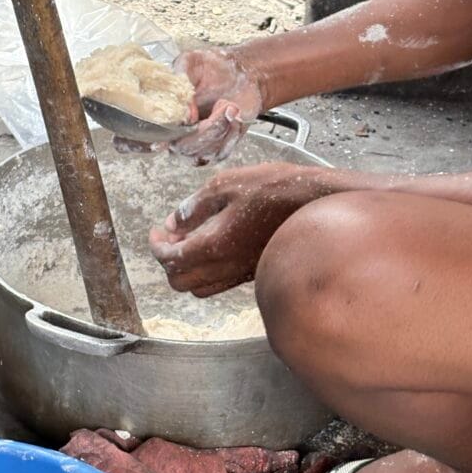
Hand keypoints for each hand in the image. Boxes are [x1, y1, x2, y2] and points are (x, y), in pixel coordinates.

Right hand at [113, 47, 263, 165]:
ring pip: (201, 153)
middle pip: (179, 148)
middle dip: (205, 129)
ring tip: (230, 104)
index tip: (163, 137)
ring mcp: (191, 148)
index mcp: (156, 115)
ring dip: (220, 128)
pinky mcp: (213, 151)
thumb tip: (184, 112)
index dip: (142, 144)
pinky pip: (220, 152)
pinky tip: (234, 113)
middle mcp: (170, 136)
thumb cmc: (212, 66)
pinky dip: (231, 133)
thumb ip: (181, 79)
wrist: (240, 73)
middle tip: (223, 105)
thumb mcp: (191, 62)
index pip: (137, 139)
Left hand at [149, 163, 336, 296]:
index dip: (156, 245)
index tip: (156, 232)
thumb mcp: (226, 184)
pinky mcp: (250, 273)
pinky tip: (211, 248)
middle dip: (168, 261)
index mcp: (213, 245)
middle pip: (179, 282)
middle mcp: (224, 267)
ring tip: (188, 244)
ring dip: (185, 270)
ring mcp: (239, 274)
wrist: (315, 204)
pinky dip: (204, 273)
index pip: (170, 258)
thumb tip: (175, 220)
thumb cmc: (275, 189)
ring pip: (198, 288)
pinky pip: (217, 285)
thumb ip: (195, 205)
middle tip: (169, 238)